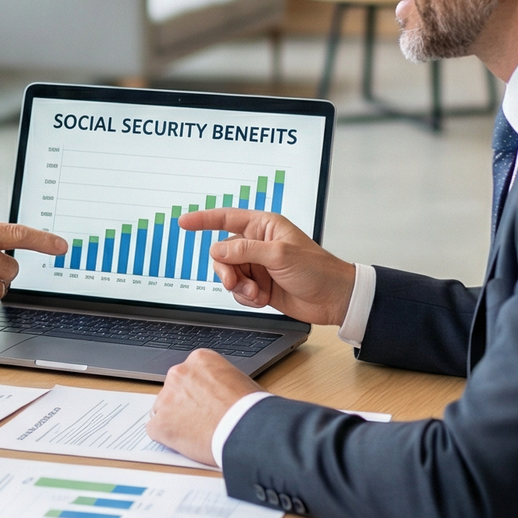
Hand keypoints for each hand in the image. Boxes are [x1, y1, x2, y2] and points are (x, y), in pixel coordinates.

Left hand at [145, 350, 261, 467]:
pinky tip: (184, 442)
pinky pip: (156, 429)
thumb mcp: (239, 381)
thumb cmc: (251, 409)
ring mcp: (166, 398)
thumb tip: (223, 393)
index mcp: (199, 360)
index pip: (189, 374)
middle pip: (174, 390)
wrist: (248, 429)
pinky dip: (167, 437)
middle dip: (184, 404)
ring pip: (163, 409)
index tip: (206, 403)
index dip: (197, 392)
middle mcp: (179, 374)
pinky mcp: (160, 423)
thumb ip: (221, 382)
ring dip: (175, 420)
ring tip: (197, 433)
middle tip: (202, 419)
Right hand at [177, 210, 354, 325]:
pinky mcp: (260, 286)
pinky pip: (238, 290)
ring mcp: (258, 266)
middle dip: (227, 269)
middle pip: (223, 252)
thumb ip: (245, 250)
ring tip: (256, 294)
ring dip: (238, 286)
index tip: (183, 222)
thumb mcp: (279, 255)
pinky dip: (246, 297)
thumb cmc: (317, 269)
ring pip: (229, 273)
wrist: (334, 299)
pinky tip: (261, 299)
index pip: (227, 218)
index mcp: (264, 226)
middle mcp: (258, 244)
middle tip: (233, 282)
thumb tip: (218, 249)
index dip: (204, 220)